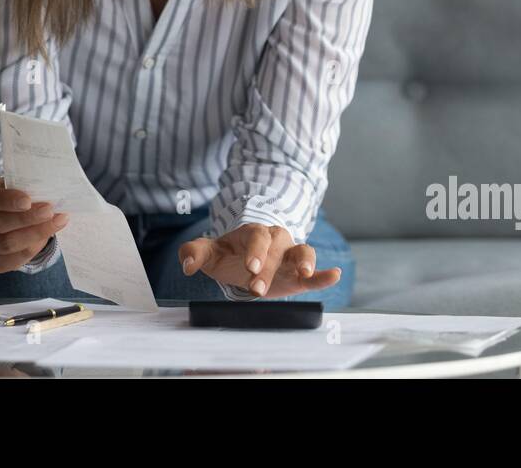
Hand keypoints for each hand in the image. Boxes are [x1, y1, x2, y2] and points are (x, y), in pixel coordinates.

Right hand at [0, 177, 68, 272]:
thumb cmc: (4, 194)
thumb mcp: (6, 184)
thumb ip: (19, 187)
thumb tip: (44, 192)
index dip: (4, 200)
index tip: (28, 200)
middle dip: (25, 217)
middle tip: (49, 210)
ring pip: (6, 244)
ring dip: (35, 232)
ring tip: (56, 221)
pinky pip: (15, 259)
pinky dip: (34, 246)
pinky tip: (48, 234)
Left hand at [178, 224, 340, 297]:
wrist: (245, 261)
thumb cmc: (228, 255)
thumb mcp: (210, 252)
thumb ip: (194, 253)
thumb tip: (186, 264)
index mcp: (254, 233)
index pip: (257, 238)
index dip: (255, 251)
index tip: (251, 266)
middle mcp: (276, 241)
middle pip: (278, 248)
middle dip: (269, 266)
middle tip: (257, 287)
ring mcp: (290, 257)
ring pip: (303, 252)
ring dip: (306, 262)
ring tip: (306, 272)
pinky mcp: (300, 275)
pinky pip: (316, 273)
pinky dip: (325, 274)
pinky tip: (334, 275)